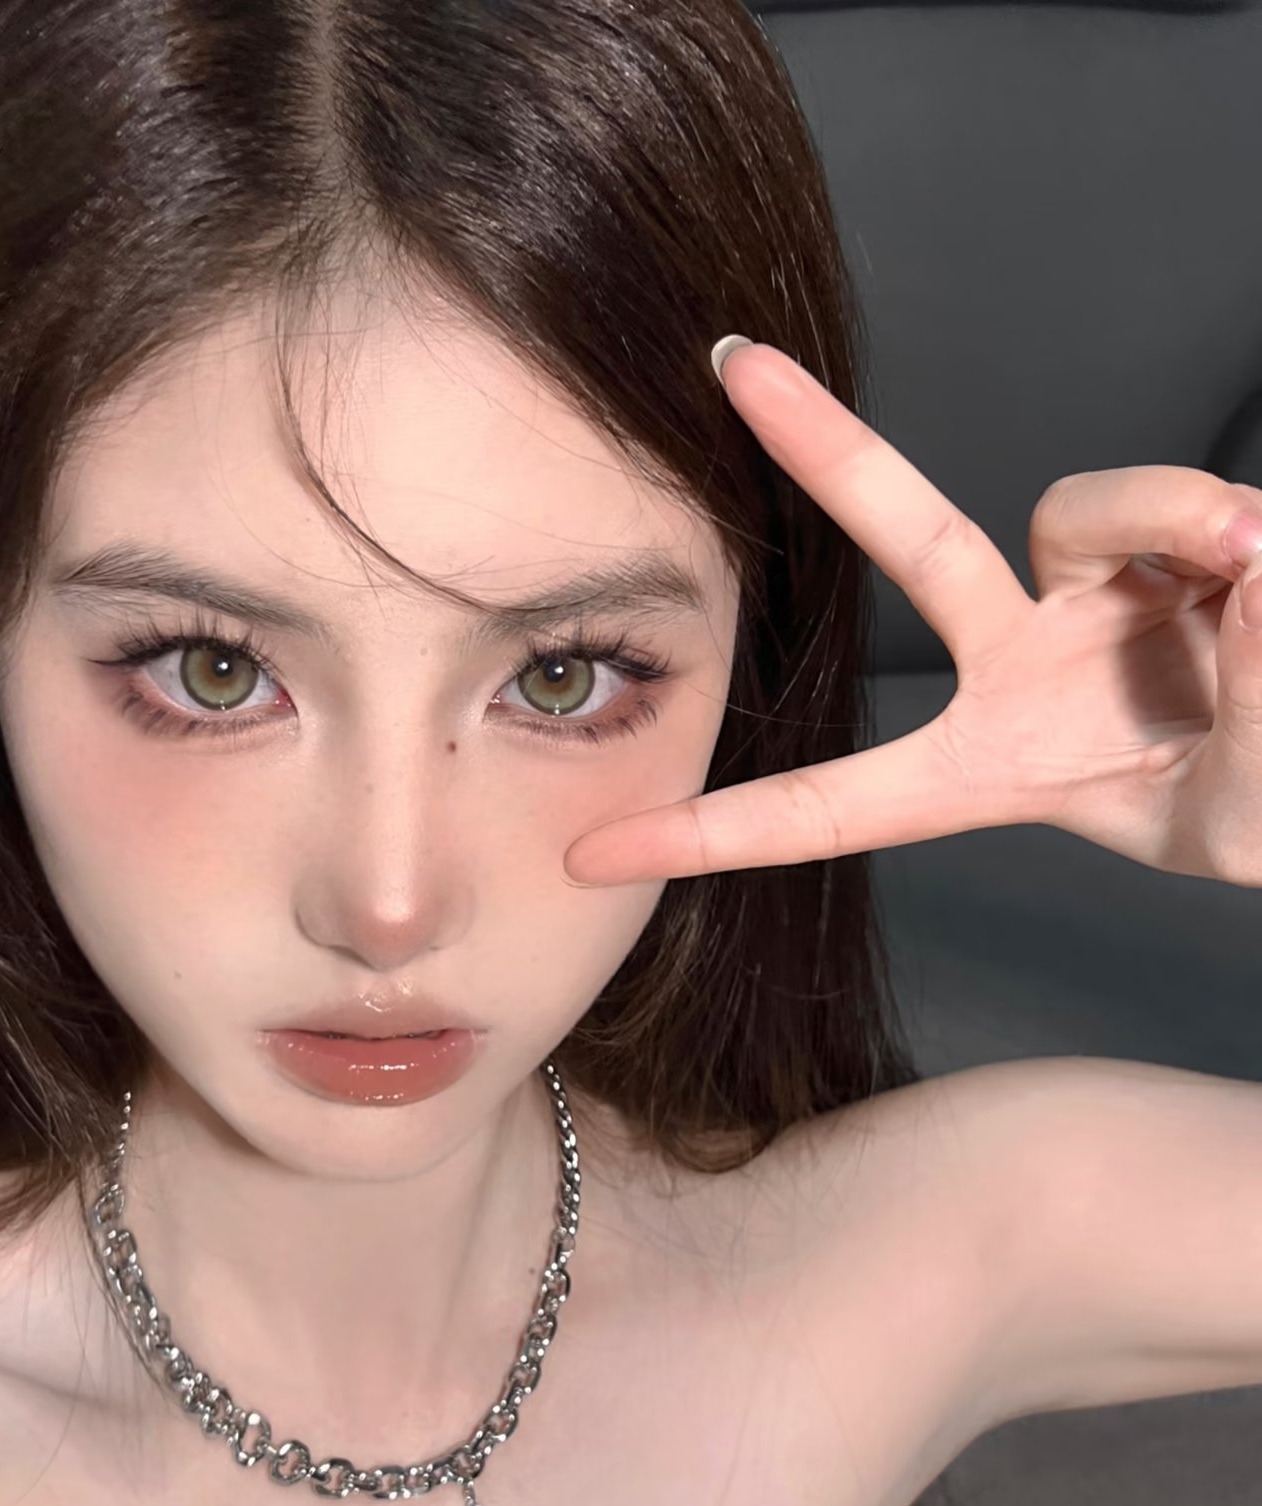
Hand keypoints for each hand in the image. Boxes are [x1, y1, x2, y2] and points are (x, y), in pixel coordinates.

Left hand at [563, 341, 1261, 889]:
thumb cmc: (1261, 803)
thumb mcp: (1233, 822)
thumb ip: (1241, 728)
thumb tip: (1236, 574)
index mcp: (989, 766)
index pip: (833, 802)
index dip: (716, 832)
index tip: (597, 852)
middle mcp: (1023, 658)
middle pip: (912, 538)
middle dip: (826, 451)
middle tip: (730, 365)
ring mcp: (1093, 589)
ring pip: (1084, 507)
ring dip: (1171, 528)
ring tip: (1249, 577)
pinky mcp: (1174, 532)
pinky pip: (1189, 503)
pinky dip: (1239, 539)